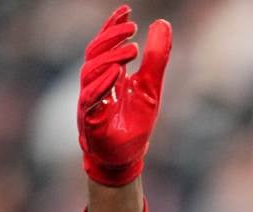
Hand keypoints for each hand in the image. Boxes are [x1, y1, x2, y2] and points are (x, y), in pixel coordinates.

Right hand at [78, 5, 171, 186]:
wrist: (126, 156)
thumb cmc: (134, 122)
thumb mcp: (151, 87)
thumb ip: (156, 59)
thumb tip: (163, 24)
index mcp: (107, 74)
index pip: (105, 44)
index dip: (113, 26)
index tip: (127, 10)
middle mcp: (95, 83)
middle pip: (95, 53)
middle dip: (112, 38)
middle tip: (132, 28)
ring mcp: (89, 100)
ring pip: (91, 72)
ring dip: (111, 58)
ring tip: (131, 49)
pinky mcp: (90, 119)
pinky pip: (91, 98)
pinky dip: (102, 84)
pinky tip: (116, 73)